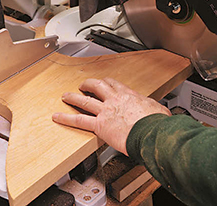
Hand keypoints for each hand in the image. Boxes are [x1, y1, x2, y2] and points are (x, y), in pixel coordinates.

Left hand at [52, 77, 170, 155]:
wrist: (152, 133)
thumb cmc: (157, 124)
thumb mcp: (158, 110)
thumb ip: (153, 108)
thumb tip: (158, 112)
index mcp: (129, 95)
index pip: (114, 84)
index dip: (106, 83)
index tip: (103, 83)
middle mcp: (115, 100)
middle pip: (97, 86)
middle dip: (88, 84)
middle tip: (83, 85)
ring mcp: (105, 111)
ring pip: (85, 100)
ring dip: (73, 97)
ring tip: (66, 96)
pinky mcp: (100, 125)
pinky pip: (79, 120)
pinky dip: (66, 118)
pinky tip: (57, 117)